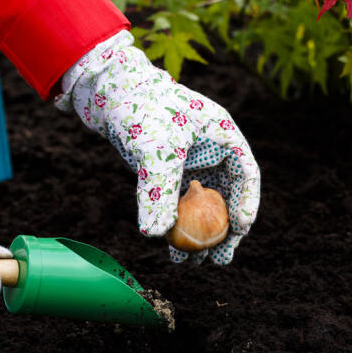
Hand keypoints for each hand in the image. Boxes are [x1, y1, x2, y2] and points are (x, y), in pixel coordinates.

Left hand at [54, 30, 260, 264]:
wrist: (105, 89)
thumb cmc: (138, 107)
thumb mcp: (153, 149)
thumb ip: (158, 192)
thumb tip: (155, 234)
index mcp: (222, 133)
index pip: (246, 174)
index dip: (246, 204)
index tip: (240, 230)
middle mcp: (210, 149)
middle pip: (226, 196)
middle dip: (223, 232)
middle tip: (218, 261)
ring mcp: (189, 160)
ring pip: (201, 205)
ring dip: (197, 234)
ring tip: (190, 263)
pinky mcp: (167, 169)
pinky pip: (177, 203)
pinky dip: (174, 224)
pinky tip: (166, 245)